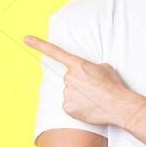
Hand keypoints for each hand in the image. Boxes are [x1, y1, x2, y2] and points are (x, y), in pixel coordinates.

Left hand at [24, 34, 140, 125]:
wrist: (119, 106)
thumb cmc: (114, 86)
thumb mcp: (104, 68)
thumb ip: (89, 68)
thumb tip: (86, 75)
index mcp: (78, 65)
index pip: (55, 52)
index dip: (39, 45)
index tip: (26, 39)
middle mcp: (69, 77)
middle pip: (70, 79)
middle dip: (80, 84)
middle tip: (94, 89)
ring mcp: (66, 93)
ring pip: (70, 93)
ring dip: (80, 96)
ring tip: (95, 99)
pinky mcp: (67, 107)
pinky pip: (70, 105)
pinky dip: (78, 107)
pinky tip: (89, 107)